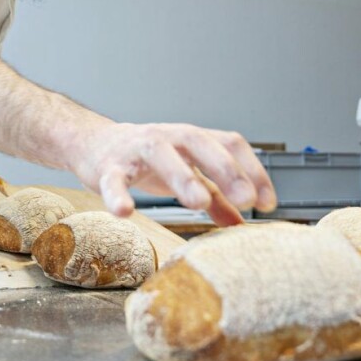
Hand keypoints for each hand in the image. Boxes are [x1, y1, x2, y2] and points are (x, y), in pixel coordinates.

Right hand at [72, 122, 277, 226]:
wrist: (93, 144)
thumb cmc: (146, 160)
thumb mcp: (185, 173)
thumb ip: (215, 195)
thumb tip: (242, 223)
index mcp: (190, 139)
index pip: (229, 143)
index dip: (251, 169)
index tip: (267, 202)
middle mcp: (167, 137)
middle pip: (199, 142)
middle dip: (225, 169)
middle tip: (246, 199)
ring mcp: (136, 149)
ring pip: (160, 153)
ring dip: (181, 176)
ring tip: (199, 203)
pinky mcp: (108, 167)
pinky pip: (114, 180)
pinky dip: (119, 195)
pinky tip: (126, 212)